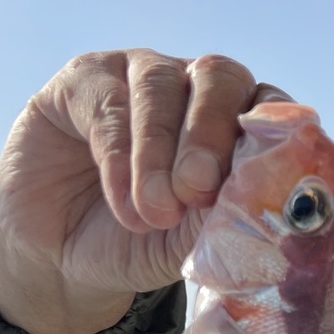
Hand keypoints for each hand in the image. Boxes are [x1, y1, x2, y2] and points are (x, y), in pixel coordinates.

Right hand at [0, 50, 290, 333]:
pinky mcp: (82, 80)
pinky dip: (119, 159)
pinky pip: (108, 103)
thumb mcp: (192, 241)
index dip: (268, 136)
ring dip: (159, 152)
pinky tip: (125, 205)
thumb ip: (226, 216)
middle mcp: (192, 85)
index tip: (256, 184)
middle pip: (219, 76)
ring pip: (160, 85)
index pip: (270, 104)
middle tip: (197, 189)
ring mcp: (137, 74)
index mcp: (236, 118)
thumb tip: (259, 202)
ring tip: (155, 212)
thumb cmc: (142, 244)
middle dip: (210, 134)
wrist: (63, 259)